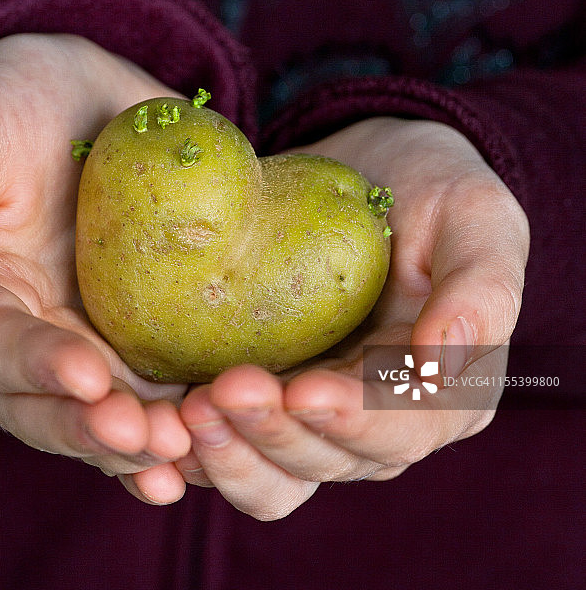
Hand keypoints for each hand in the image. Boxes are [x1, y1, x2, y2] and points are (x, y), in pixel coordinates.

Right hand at [0, 34, 190, 501]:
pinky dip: (171, 421)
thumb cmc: (6, 106)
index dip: (35, 370)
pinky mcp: (125, 337)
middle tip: (150, 438)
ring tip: (184, 451)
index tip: (90, 378)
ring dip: (138, 443)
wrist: (76, 94)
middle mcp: (12, 339)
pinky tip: (208, 439)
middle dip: (92, 428)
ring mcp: (72, 342)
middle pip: (43, 404)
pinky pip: (144, 391)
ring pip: (97, 414)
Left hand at [173, 118, 529, 518]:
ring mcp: (313, 414)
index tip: (303, 389)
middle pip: (324, 460)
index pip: (396, 430)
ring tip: (187, 409)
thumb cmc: (436, 190)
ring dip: (228, 452)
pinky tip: (162, 419)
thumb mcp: (477, 217)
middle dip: (273, 433)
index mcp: (439, 395)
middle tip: (222, 390)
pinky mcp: (265, 393)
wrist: (371, 172)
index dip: (350, 422)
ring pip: (272, 472)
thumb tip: (442, 363)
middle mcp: (375, 421)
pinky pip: (230, 442)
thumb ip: (482, 289)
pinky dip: (197, 444)